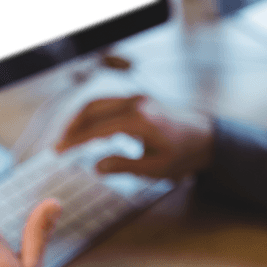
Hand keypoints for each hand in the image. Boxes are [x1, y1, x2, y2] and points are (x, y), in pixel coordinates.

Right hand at [55, 94, 213, 179]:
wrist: (207, 137)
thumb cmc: (185, 155)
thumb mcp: (156, 169)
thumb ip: (124, 167)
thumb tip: (96, 166)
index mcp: (139, 119)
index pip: (97, 127)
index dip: (75, 140)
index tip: (59, 151)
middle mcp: (136, 102)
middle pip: (92, 108)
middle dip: (72, 126)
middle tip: (58, 145)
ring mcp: (138, 98)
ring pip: (99, 103)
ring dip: (80, 119)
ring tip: (68, 138)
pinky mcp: (139, 100)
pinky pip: (109, 104)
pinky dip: (94, 115)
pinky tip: (89, 132)